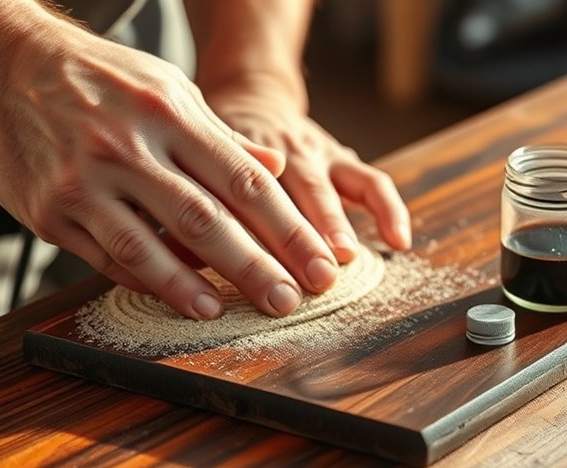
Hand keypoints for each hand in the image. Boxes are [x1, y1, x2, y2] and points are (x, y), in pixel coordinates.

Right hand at [0, 16, 342, 319]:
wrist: (1, 67)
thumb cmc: (100, 79)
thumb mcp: (169, 88)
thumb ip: (222, 135)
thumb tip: (277, 168)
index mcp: (171, 115)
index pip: (245, 182)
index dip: (288, 229)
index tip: (319, 265)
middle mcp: (129, 148)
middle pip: (206, 220)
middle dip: (256, 267)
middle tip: (290, 301)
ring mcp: (84, 182)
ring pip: (147, 246)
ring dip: (191, 286)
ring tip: (226, 310)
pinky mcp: (49, 211)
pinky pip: (104, 257)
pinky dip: (143, 280)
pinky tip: (175, 297)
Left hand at [202, 87, 411, 264]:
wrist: (252, 96)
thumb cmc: (215, 146)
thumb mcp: (190, 164)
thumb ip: (184, 205)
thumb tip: (166, 252)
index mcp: (236, 154)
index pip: (241, 194)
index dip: (245, 232)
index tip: (245, 269)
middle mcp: (278, 152)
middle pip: (286, 192)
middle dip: (298, 235)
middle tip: (303, 274)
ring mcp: (314, 153)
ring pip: (326, 186)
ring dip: (336, 222)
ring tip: (343, 257)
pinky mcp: (342, 159)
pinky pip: (372, 182)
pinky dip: (389, 211)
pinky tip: (399, 242)